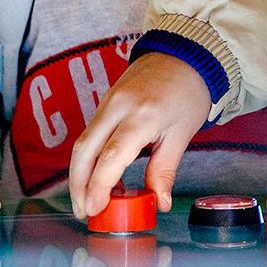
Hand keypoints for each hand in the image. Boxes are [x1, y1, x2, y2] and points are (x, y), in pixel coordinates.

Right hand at [67, 52, 211, 218]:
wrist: (185, 54)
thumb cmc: (188, 92)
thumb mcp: (182, 133)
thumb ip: (165, 170)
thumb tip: (160, 203)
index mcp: (143, 115)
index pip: (111, 156)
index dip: (98, 186)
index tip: (95, 209)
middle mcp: (118, 107)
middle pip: (85, 151)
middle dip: (78, 186)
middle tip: (84, 212)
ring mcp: (107, 102)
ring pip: (82, 143)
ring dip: (79, 175)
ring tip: (87, 201)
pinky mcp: (104, 102)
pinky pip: (90, 133)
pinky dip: (89, 158)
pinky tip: (99, 177)